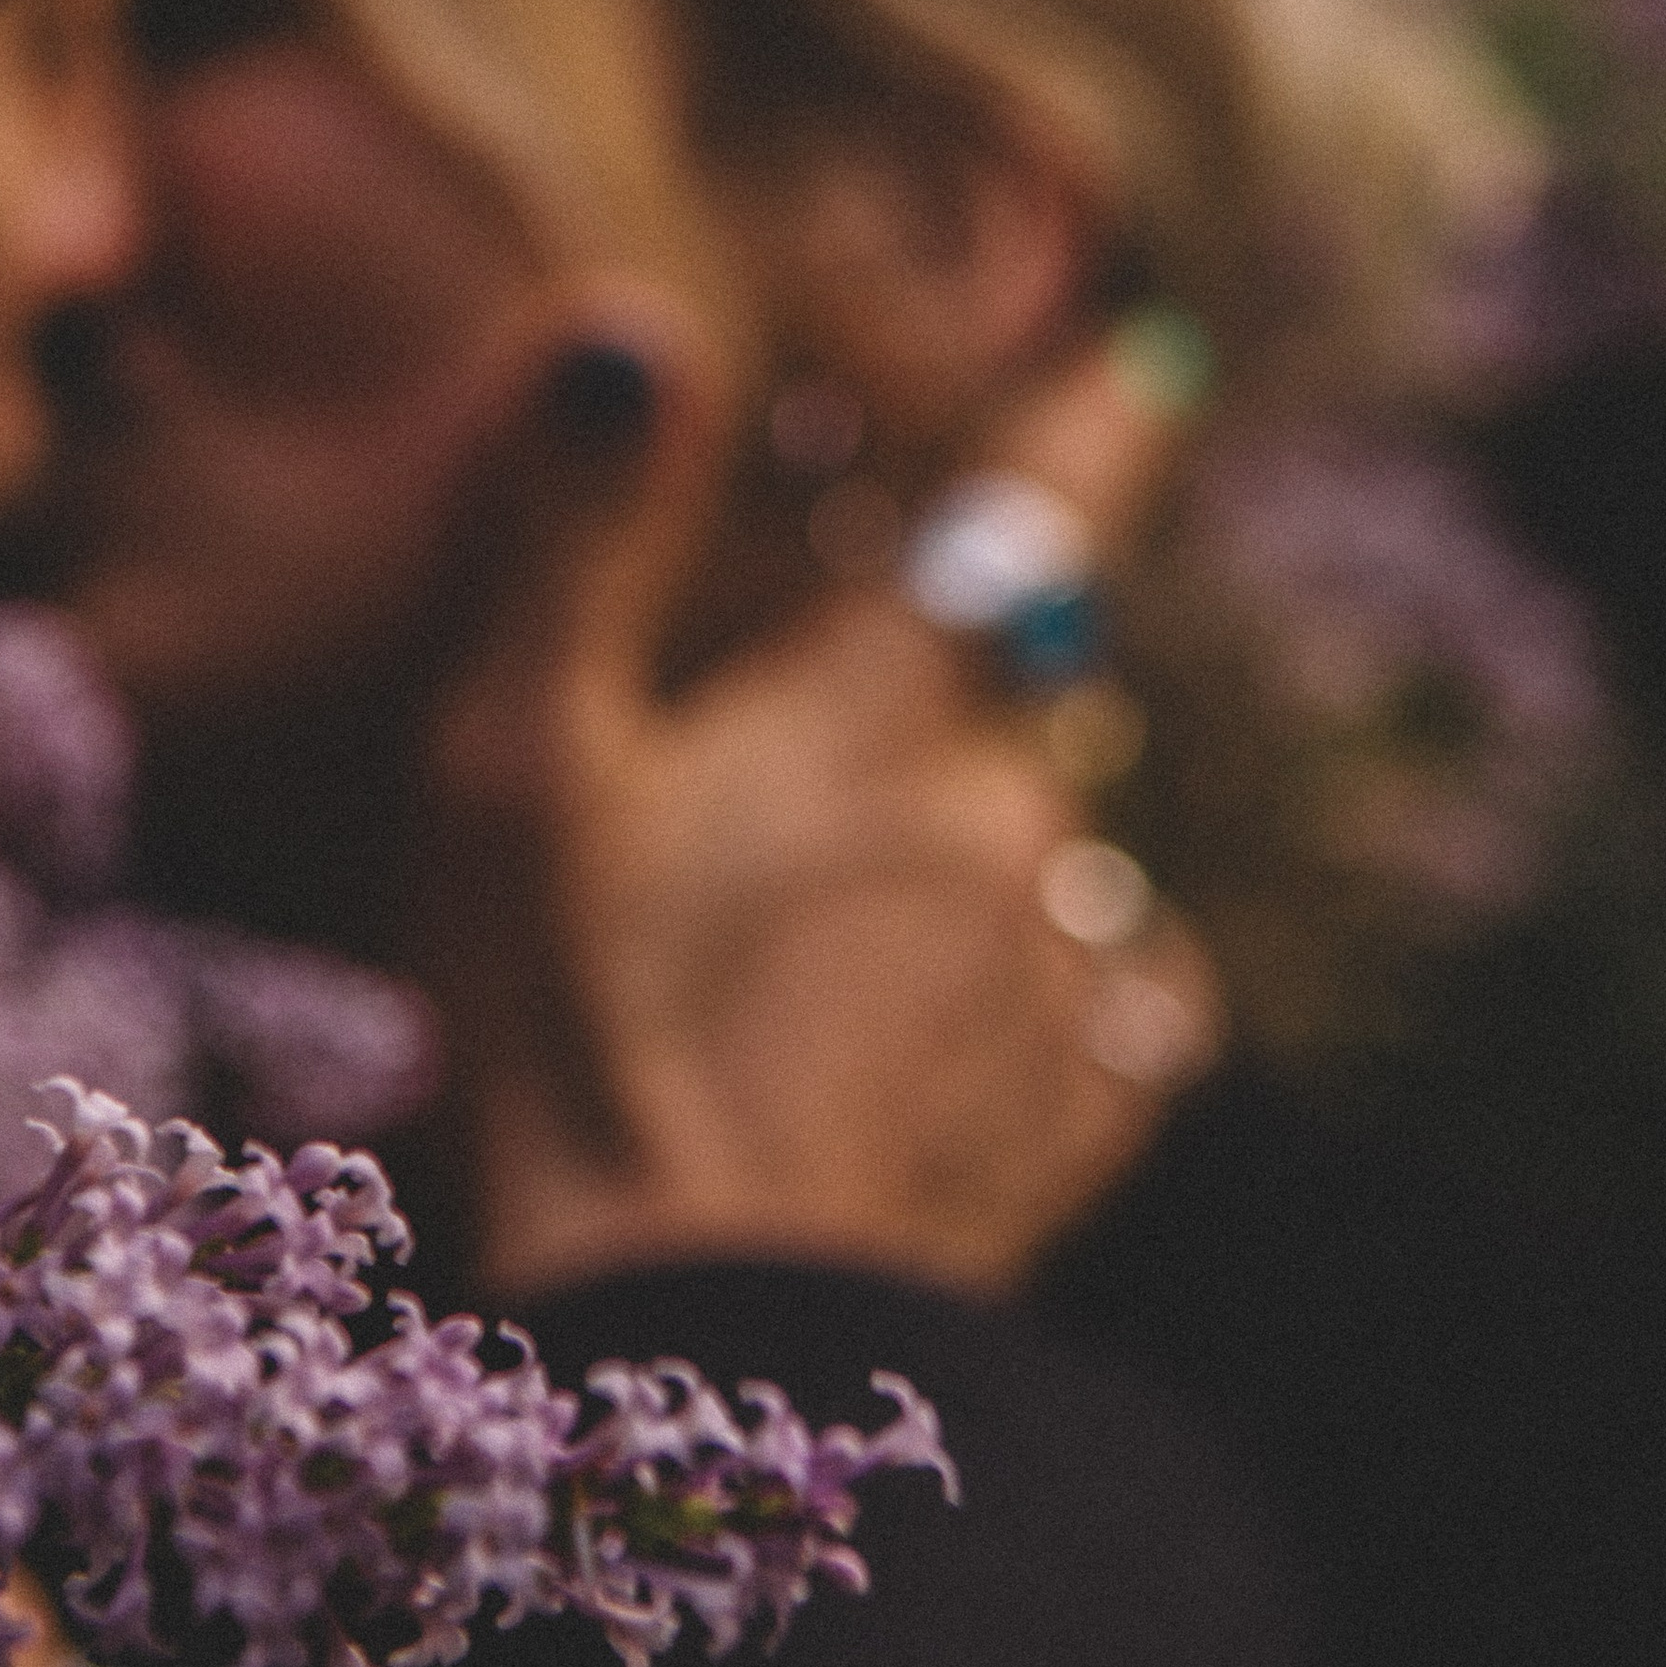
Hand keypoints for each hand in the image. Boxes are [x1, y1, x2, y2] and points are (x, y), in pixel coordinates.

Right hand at [418, 305, 1221, 1306]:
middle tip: (867, 717)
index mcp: (880, 710)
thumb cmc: (571, 1029)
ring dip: (1003, 842)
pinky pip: (1118, 1000)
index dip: (1096, 425)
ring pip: (1074, 848)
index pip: (1033, 514)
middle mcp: (1008, 820)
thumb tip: (635, 322)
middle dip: (982, 675)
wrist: (696, 1344)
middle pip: (1040, 689)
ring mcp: (1058, 978)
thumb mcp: (512, 761)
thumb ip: (573, 533)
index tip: (1152, 359)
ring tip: (876, 906)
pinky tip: (973, 1020)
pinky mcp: (1073, 1120)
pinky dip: (1064, 980)